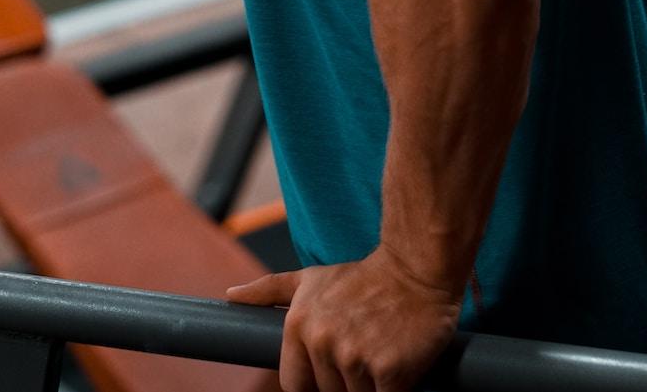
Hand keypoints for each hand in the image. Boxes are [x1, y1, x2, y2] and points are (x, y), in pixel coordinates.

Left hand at [227, 249, 460, 391]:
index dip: (315, 384)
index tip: (334, 371)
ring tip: (382, 352)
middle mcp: (322, 342)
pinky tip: (398, 362)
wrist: (416, 268)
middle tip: (365, 351)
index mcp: (298, 325)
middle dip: (346, 381)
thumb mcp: (311, 278)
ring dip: (370, 385)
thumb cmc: (364, 277)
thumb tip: (230, 297)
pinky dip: (393, 389)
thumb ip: (268, 290)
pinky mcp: (387, 370)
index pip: (295, 385)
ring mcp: (354, 357)